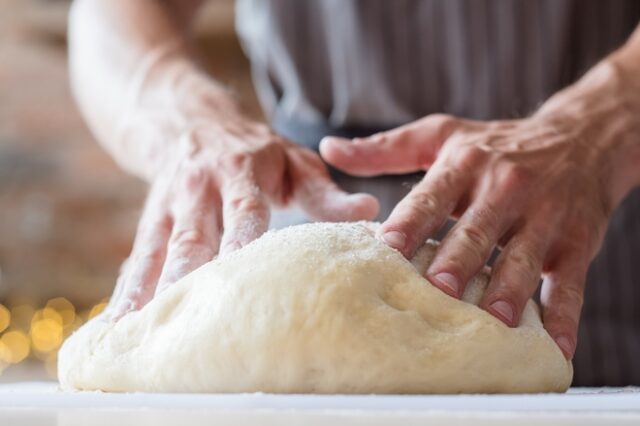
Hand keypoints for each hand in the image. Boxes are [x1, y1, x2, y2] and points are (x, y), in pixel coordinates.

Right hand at [106, 107, 377, 319]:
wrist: (188, 121)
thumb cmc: (255, 150)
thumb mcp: (294, 161)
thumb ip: (326, 191)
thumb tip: (370, 212)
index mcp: (240, 171)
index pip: (244, 210)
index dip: (241, 240)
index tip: (242, 274)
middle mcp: (200, 189)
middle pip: (195, 239)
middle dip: (190, 280)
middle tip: (190, 325)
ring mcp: (169, 206)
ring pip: (159, 253)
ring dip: (151, 293)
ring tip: (141, 334)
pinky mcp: (149, 221)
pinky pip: (138, 259)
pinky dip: (128, 292)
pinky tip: (119, 326)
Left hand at [320, 61, 639, 358]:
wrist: (582, 139)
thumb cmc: (496, 145)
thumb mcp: (441, 135)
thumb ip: (385, 148)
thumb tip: (329, 148)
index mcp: (465, 164)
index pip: (431, 196)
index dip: (409, 222)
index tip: (387, 247)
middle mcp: (504, 188)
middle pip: (476, 230)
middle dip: (457, 261)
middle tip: (437, 290)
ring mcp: (544, 217)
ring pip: (522, 258)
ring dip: (508, 290)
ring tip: (493, 321)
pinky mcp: (577, 244)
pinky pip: (570, 284)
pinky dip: (564, 318)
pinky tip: (553, 349)